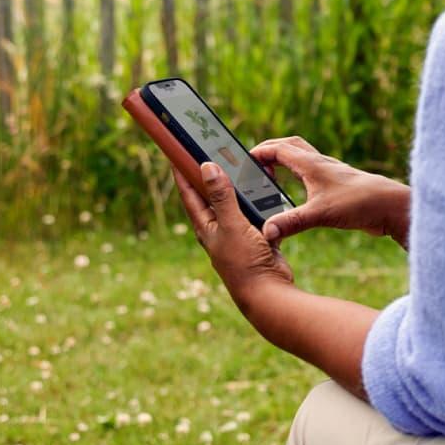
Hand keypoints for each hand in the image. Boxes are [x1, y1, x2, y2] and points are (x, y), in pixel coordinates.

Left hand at [172, 163, 292, 314]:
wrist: (268, 293)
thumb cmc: (244, 263)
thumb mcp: (231, 225)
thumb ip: (221, 197)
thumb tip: (206, 167)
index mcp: (206, 226)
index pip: (188, 193)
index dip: (182, 171)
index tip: (177, 151)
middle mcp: (218, 229)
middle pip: (210, 195)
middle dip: (210, 174)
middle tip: (210, 151)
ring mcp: (236, 234)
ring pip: (234, 203)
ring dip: (237, 186)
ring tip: (238, 166)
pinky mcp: (255, 238)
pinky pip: (254, 213)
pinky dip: (258, 200)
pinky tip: (264, 190)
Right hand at [250, 136, 410, 248]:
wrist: (391, 206)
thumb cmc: (359, 203)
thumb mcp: (320, 214)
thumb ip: (292, 222)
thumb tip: (266, 231)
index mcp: (312, 164)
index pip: (278, 149)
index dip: (259, 152)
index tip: (243, 161)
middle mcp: (321, 164)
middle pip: (290, 146)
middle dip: (270, 150)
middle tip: (254, 164)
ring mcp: (331, 173)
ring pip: (303, 157)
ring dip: (285, 160)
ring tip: (271, 175)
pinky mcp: (339, 184)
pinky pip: (313, 171)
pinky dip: (299, 174)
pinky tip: (299, 190)